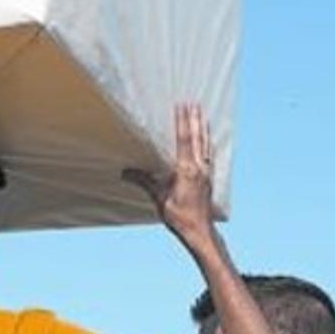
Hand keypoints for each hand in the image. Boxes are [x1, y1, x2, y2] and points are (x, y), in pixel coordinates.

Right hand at [123, 104, 215, 244]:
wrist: (200, 231)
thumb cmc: (179, 217)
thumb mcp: (159, 198)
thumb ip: (144, 181)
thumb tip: (125, 171)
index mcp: (187, 170)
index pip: (184, 140)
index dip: (182, 121)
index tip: (182, 105)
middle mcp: (199, 168)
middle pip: (198, 138)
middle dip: (195, 119)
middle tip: (194, 102)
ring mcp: (206, 173)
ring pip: (206, 144)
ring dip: (203, 127)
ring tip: (202, 113)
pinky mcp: (209, 178)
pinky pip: (209, 154)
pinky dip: (207, 142)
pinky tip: (207, 138)